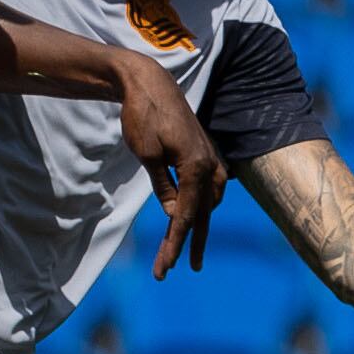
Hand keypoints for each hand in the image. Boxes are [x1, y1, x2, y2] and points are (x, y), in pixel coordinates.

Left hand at [115, 52, 224, 277]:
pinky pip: (207, 188)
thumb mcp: (147, 155)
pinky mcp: (204, 153)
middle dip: (185, 244)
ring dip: (196, 226)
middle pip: (200, 214)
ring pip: (208, 202)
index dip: (174, 244)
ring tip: (186, 251)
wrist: (149, 83)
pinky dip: (200, 206)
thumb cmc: (143, 116)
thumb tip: (174, 214)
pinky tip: (193, 216)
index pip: (186, 216)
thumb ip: (163, 186)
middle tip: (170, 270)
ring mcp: (210, 158)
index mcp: (197, 167)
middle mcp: (210, 164)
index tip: (164, 268)